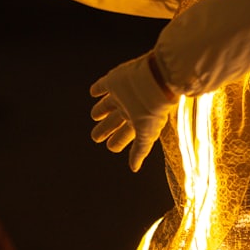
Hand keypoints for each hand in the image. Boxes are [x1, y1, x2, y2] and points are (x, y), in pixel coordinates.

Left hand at [90, 52, 178, 171]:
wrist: (155, 81)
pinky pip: (102, 86)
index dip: (117, 141)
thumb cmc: (154, 110)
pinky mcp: (114, 81)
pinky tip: (94, 92)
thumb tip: (134, 169)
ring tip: (95, 116)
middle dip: (105, 130)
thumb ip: (139, 150)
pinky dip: (97, 89)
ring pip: (107, 105)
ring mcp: (121, 94)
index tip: (112, 147)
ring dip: (100, 110)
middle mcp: (128, 108)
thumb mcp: (146, 135)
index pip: (124, 135)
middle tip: (96, 137)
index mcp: (136, 121)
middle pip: (113, 122)